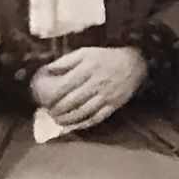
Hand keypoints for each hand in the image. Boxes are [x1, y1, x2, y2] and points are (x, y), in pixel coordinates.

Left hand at [31, 45, 146, 131]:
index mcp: (87, 69)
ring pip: (83, 112)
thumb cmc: (106, 57)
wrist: (134, 63)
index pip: (65, 86)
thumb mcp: (86, 52)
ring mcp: (105, 96)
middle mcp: (96, 83)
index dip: (52, 96)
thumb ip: (66, 61)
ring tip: (58, 120)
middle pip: (72, 101)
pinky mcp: (113, 105)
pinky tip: (74, 125)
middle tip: (49, 112)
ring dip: (68, 119)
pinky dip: (84, 123)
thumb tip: (47, 69)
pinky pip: (97, 117)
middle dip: (57, 109)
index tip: (44, 101)